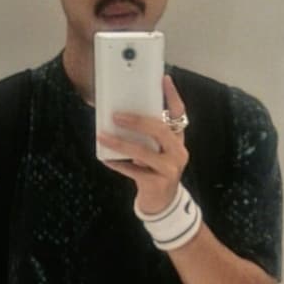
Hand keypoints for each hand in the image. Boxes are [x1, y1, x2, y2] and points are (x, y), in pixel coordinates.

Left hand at [97, 74, 188, 215]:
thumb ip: (147, 136)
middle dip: (137, 120)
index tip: (163, 79)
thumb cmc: (154, 171)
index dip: (172, 96)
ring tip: (103, 136)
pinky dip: (118, 164)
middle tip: (116, 115)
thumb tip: (121, 115)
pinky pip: (134, 171)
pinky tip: (106, 158)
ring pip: (143, 152)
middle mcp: (178, 152)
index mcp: (177, 140)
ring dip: (120, 143)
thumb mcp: (155, 151)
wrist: (162, 204)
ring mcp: (170, 169)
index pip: (179, 113)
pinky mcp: (158, 183)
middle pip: (159, 130)